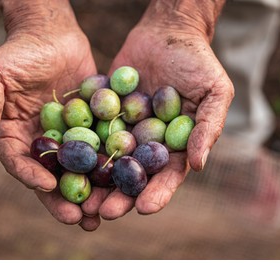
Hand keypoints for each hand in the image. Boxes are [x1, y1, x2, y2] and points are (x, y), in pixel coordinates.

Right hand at [0, 1, 101, 230]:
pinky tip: (123, 180)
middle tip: (79, 219)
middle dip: (64, 198)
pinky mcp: (91, 128)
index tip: (46, 187)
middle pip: (52, 176)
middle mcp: (42, 142)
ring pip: (79, 170)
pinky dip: (109, 165)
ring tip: (102, 213)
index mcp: (15, 136)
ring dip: (90, 192)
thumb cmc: (18, 52)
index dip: (31, 176)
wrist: (51, 34)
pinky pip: (100, 148)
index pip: (20, 162)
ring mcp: (69, 137)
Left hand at [98, 6, 233, 218]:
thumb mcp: (214, 91)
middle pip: (133, 176)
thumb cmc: (197, 61)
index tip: (144, 208)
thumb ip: (208, 127)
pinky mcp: (103, 113)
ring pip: (108, 161)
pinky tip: (65, 162)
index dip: (157, 193)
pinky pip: (90, 131)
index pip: (167, 176)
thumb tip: (198, 166)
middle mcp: (146, 143)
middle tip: (104, 213)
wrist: (166, 32)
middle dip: (120, 196)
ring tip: (82, 199)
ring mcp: (123, 130)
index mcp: (174, 145)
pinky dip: (79, 147)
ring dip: (95, 181)